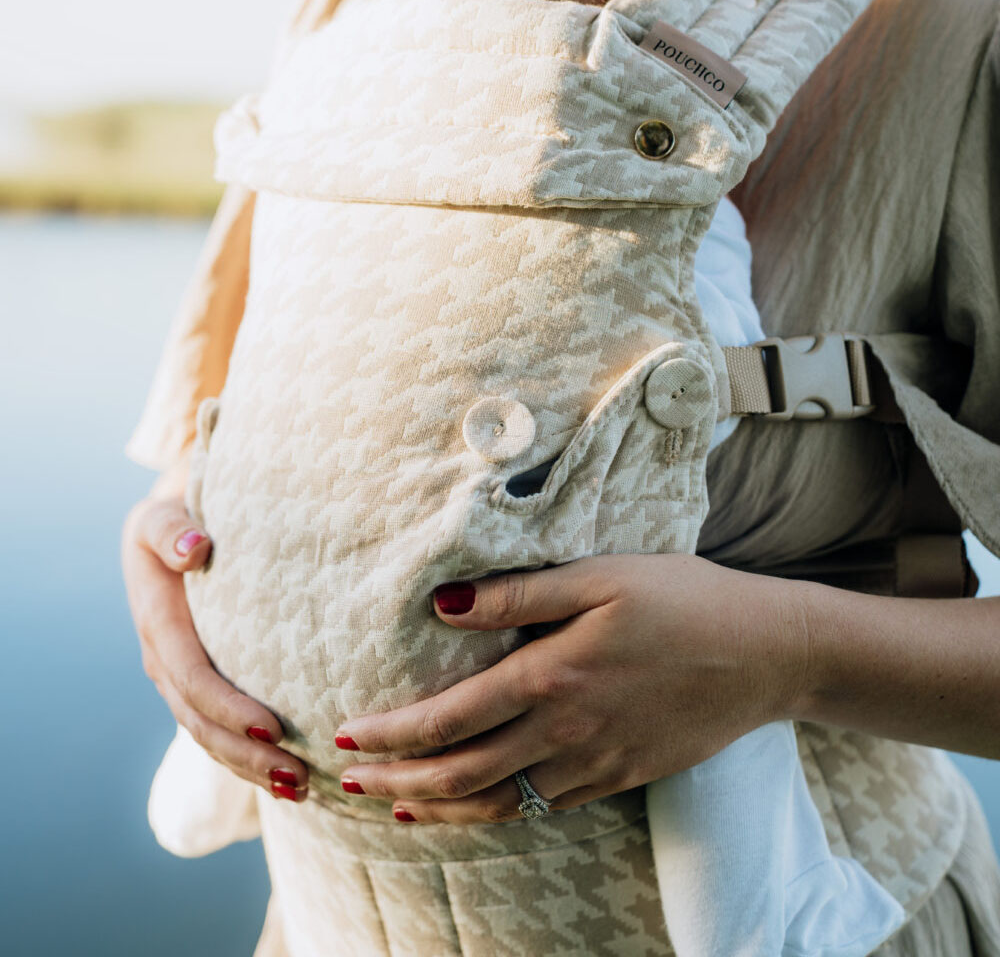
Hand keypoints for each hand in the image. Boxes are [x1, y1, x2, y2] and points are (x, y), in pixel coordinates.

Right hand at [122, 468, 308, 801]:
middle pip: (202, 723)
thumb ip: (173, 531)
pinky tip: (289, 775)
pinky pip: (221, 728)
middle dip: (246, 755)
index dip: (229, 707)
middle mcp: (166, 660)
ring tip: (301, 787)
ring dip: (251, 767)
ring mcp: (181, 677)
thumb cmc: (178, 518)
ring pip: (211, 736)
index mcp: (159, 625)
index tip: (274, 727)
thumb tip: (194, 550)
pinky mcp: (201, 682)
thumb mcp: (164, 514)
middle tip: (298, 776)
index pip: (193, 678)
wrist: (173, 530)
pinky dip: (250, 756)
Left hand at [335, 554, 808, 822]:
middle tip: (349, 784)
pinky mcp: (621, 777)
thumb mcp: (600, 577)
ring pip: (500, 802)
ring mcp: (596, 764)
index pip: (449, 719)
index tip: (348, 738)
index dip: (392, 733)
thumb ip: (517, 594)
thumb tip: (442, 605)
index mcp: (552, 677)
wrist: (767, 653)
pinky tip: (481, 804)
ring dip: (441, 805)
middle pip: (462, 771)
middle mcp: (566, 732)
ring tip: (399, 807)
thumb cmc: (683, 600)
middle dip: (397, 779)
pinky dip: (498, 811)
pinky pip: (545, 806)